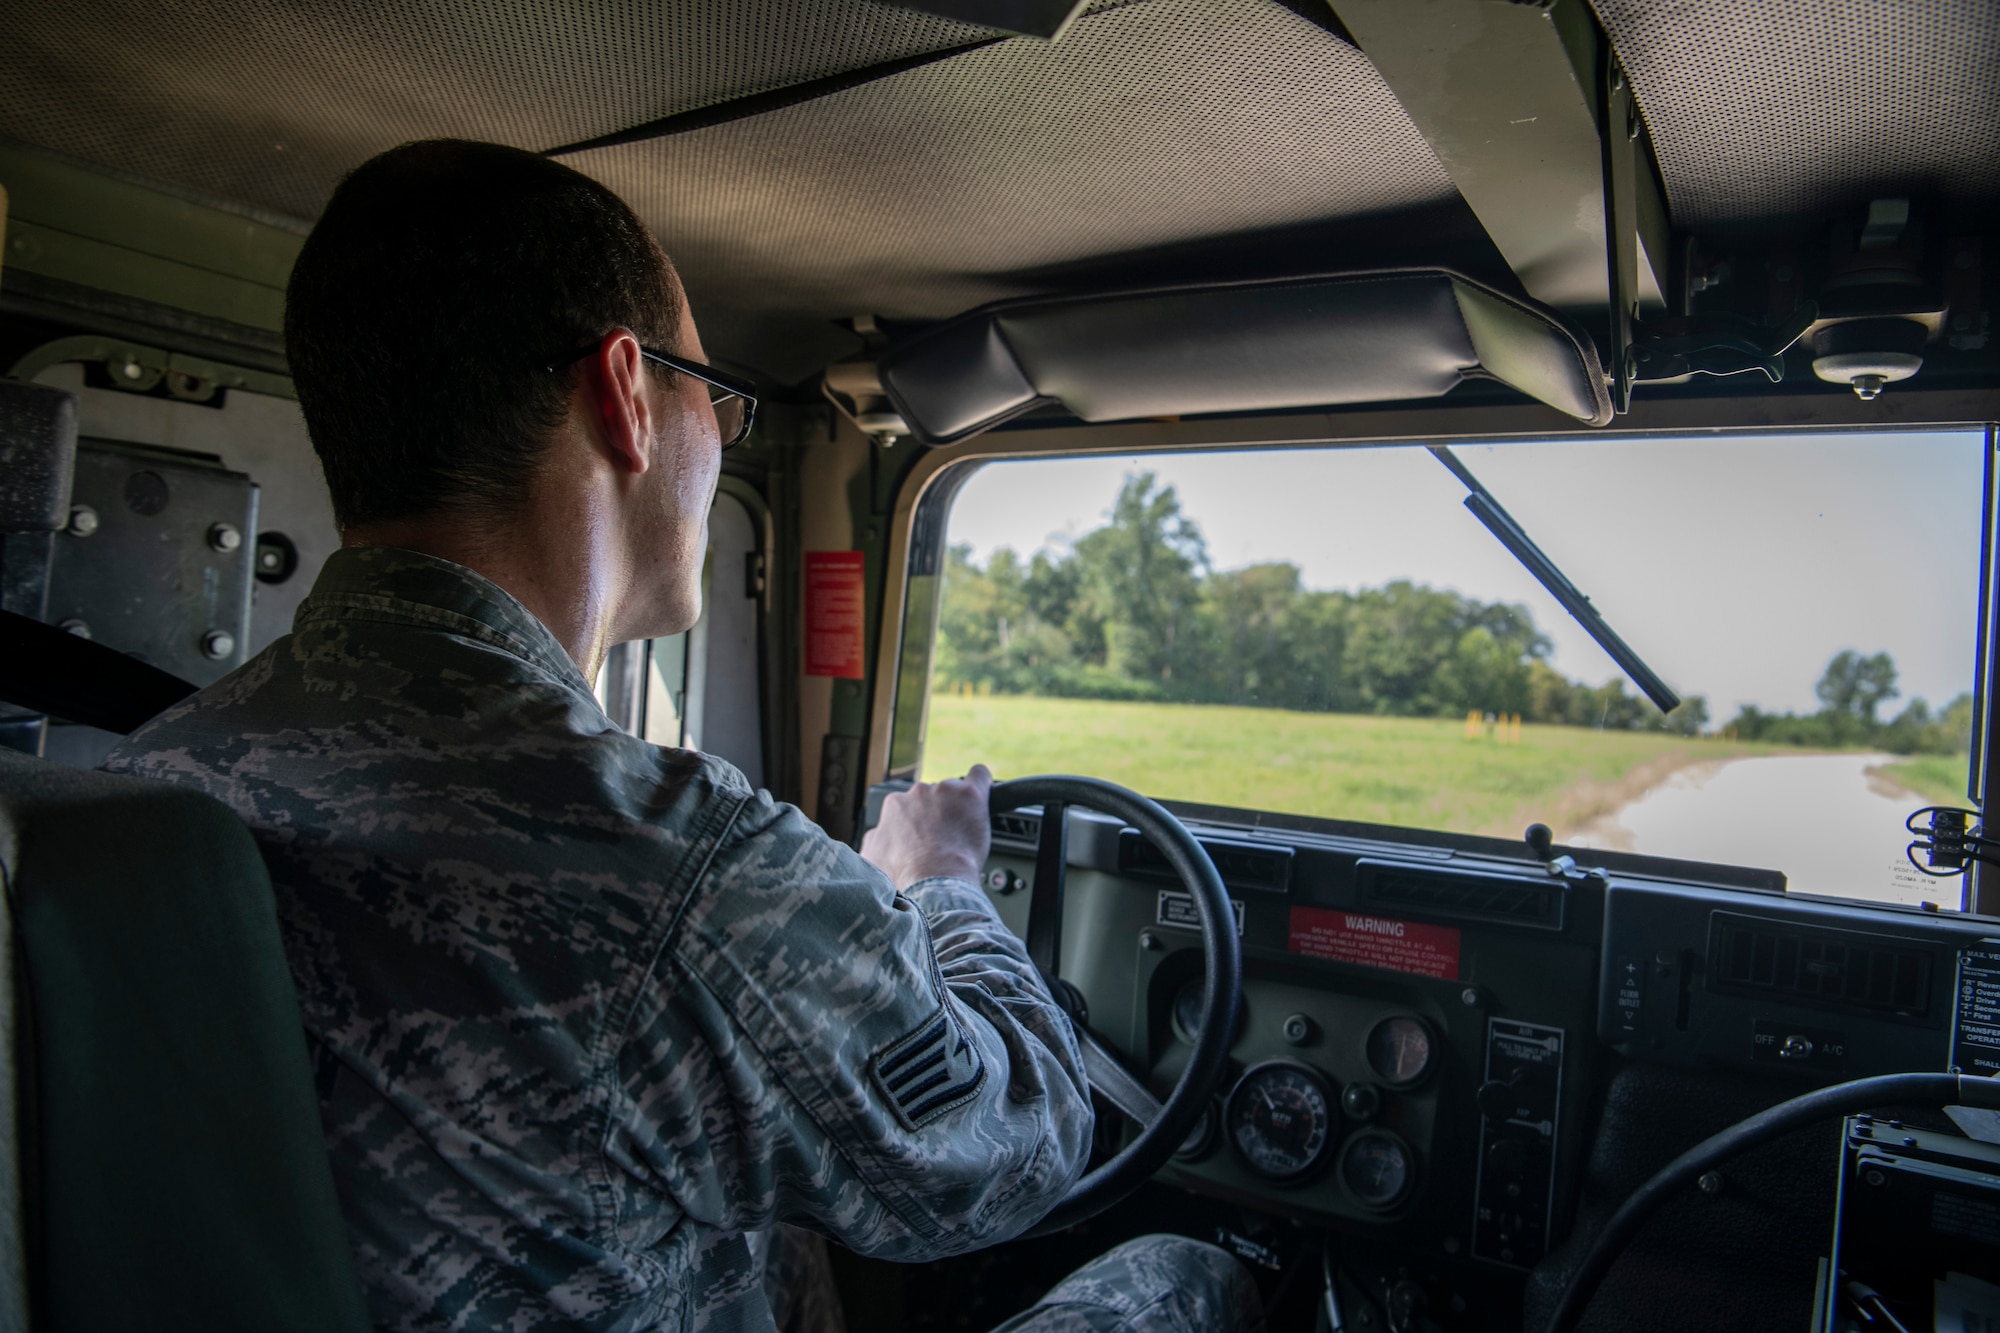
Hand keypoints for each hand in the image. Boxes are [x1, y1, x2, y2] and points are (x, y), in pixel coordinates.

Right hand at [860, 764, 993, 889]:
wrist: (933, 882)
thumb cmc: (905, 876)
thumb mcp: (873, 860)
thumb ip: (874, 841)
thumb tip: (877, 835)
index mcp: (895, 806)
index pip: (909, 807)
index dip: (919, 824)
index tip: (926, 838)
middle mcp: (918, 793)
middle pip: (932, 799)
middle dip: (938, 815)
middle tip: (945, 840)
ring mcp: (944, 791)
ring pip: (954, 793)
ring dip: (958, 808)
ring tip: (964, 833)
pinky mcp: (969, 794)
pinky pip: (979, 777)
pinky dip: (982, 784)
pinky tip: (983, 796)